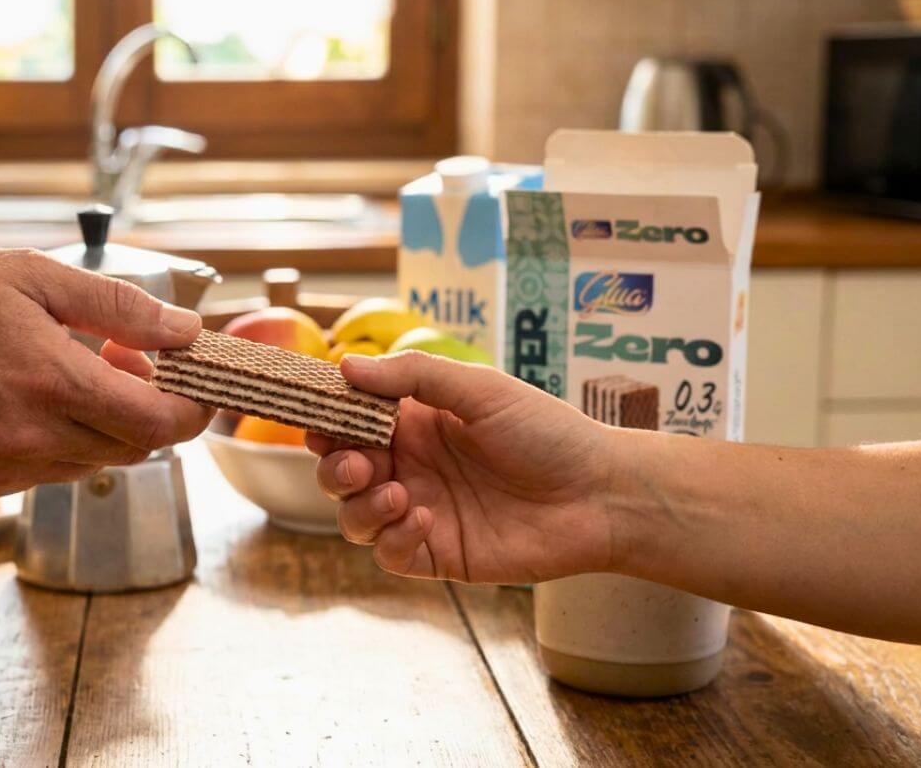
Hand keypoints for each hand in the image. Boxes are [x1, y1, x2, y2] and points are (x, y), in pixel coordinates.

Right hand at [0, 247, 212, 498]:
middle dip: (146, 408)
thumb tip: (184, 329)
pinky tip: (27, 400)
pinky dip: (58, 443)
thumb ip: (119, 306)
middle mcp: (31, 439)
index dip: (192, 409)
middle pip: (134, 447)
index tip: (198, 387)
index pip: (160, 423)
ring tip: (68, 373)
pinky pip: (47, 473)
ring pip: (93, 464)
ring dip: (101, 426)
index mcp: (52, 384)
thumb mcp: (34, 277)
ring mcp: (2, 470)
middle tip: (123, 360)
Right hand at [310, 352, 620, 583]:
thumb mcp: (480, 389)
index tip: (319, 420)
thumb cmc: (548, 433)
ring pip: (354, 516)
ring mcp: (421, 512)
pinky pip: (388, 553)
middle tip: (358, 464)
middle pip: (340, 472)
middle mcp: (412, 467)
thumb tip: (346, 366)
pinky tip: (424, 519)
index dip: (327, 422)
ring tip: (398, 494)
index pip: (350, 423)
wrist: (601, 495)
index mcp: (416, 423)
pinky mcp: (438, 553)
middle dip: (334, 468)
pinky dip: (392, 537)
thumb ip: (412, 376)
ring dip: (360, 505)